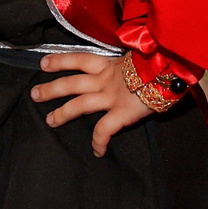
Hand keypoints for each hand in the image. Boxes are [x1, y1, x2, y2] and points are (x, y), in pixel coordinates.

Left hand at [35, 52, 167, 157]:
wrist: (173, 69)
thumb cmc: (160, 62)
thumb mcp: (139, 56)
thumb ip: (127, 63)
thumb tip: (127, 65)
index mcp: (110, 64)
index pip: (79, 59)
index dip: (60, 60)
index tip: (43, 63)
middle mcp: (106, 79)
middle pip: (71, 83)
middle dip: (51, 89)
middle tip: (34, 95)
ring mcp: (112, 96)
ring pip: (79, 104)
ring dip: (62, 113)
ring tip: (50, 121)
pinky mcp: (122, 113)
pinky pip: (104, 130)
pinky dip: (99, 142)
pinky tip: (97, 151)